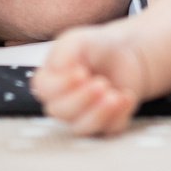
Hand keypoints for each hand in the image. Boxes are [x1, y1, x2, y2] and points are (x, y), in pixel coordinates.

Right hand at [31, 25, 149, 136]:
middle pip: (61, 112)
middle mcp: (62, 103)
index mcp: (50, 81)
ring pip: (82, 128)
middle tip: (100, 83)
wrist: (126, 53)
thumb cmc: (95, 46)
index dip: (62, 86)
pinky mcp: (105, 123)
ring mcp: (82, 116)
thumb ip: (65, 50)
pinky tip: (126, 96)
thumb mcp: (78, 40)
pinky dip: (120, 115)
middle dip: (82, 99)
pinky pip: (109, 130)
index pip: (45, 91)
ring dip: (98, 113)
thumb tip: (57, 67)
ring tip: (113, 95)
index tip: (81, 72)